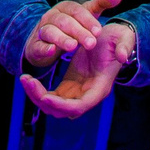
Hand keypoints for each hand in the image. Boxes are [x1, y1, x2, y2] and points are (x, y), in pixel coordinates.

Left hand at [22, 20, 136, 119]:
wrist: (112, 39)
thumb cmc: (118, 40)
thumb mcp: (123, 39)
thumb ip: (124, 47)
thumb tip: (123, 56)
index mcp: (100, 88)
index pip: (79, 106)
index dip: (62, 105)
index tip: (45, 97)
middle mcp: (87, 95)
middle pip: (62, 110)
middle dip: (43, 100)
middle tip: (27, 81)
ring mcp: (77, 93)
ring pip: (54, 106)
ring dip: (37, 96)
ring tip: (24, 79)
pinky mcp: (69, 86)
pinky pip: (51, 96)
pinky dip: (38, 91)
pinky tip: (29, 78)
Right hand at [24, 0, 122, 69]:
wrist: (45, 40)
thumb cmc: (70, 25)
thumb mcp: (86, 13)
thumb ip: (101, 3)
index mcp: (65, 8)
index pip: (76, 10)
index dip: (87, 20)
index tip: (99, 31)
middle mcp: (52, 16)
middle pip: (65, 21)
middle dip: (79, 32)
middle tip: (91, 43)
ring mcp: (42, 30)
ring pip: (51, 31)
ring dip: (62, 39)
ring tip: (73, 46)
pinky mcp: (35, 45)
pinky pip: (39, 45)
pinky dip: (44, 48)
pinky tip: (51, 50)